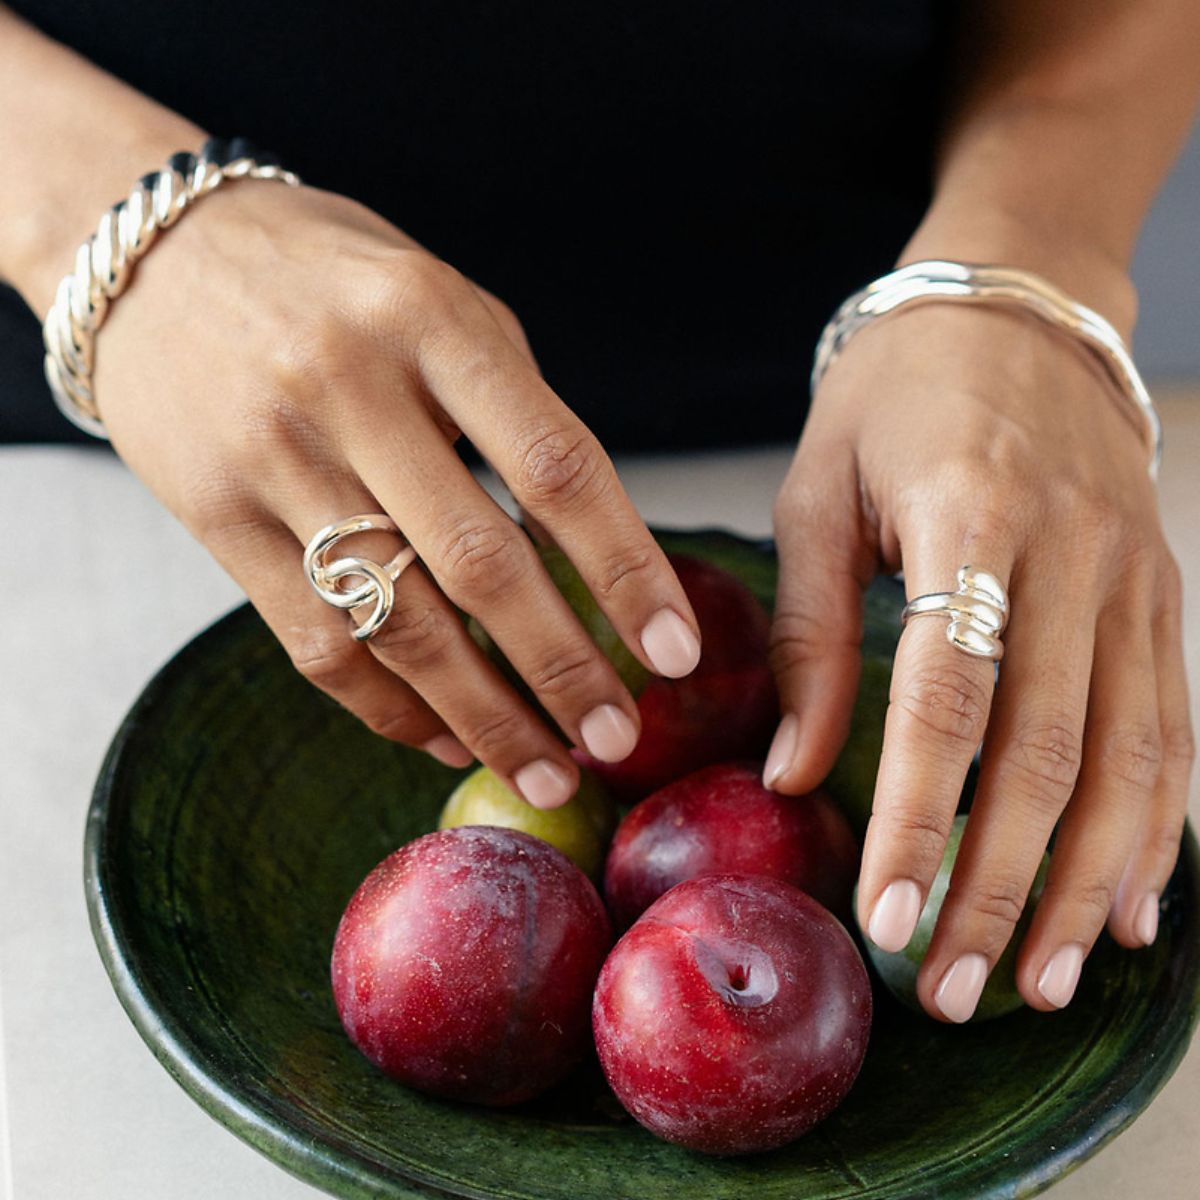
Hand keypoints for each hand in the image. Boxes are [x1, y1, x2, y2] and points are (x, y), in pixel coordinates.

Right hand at [92, 181, 700, 805]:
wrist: (153, 256)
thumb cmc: (333, 284)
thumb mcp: (440, 307)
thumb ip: (513, 414)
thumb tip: (587, 557)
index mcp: (433, 324)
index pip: (556, 468)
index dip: (627, 571)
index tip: (676, 652)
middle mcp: (350, 390)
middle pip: (479, 565)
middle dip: (562, 669)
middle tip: (618, 738)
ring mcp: (275, 459)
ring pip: (396, 625)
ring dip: (484, 715)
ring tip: (548, 770)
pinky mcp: (216, 519)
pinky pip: (316, 644)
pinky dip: (391, 708)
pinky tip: (448, 736)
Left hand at [765, 301, 1193, 1020]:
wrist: (1014, 302)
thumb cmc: (895, 398)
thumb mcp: (819, 494)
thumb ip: (810, 635)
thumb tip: (792, 774)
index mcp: (971, 517)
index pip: (949, 700)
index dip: (919, 819)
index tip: (888, 918)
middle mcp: (1073, 556)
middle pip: (1050, 754)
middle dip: (1004, 885)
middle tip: (957, 987)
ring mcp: (1136, 578)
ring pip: (1131, 759)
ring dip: (1089, 883)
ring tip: (1046, 982)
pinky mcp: (1163, 595)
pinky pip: (1174, 728)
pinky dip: (1158, 827)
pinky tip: (1134, 907)